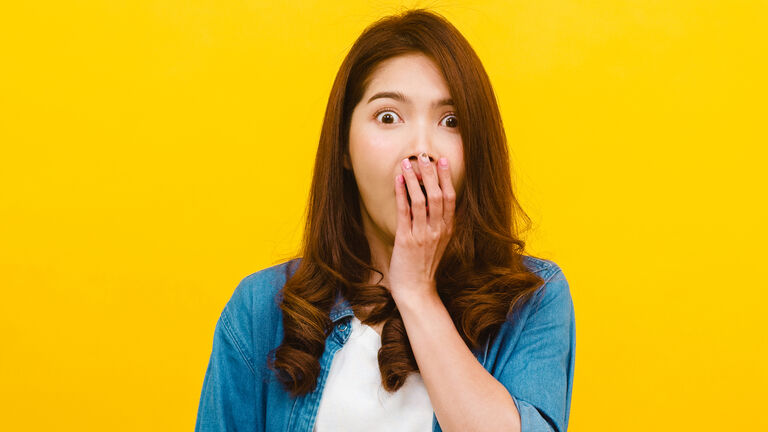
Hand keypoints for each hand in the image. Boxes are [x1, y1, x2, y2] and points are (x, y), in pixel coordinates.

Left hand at [389, 152, 455, 302]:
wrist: (416, 290)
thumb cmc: (424, 267)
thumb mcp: (439, 243)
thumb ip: (441, 225)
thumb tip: (441, 205)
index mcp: (447, 230)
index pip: (450, 198)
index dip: (446, 178)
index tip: (442, 161)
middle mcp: (438, 230)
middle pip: (437, 195)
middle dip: (431, 173)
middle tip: (424, 156)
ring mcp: (423, 235)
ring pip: (421, 200)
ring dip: (413, 179)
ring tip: (407, 163)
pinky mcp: (407, 240)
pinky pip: (404, 212)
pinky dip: (401, 193)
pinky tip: (397, 181)